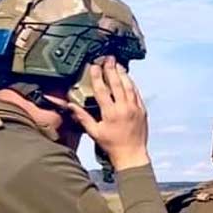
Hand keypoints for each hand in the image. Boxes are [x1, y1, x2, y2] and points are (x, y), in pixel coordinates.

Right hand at [62, 56, 150, 170]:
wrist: (132, 154)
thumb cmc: (111, 144)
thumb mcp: (94, 132)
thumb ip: (82, 117)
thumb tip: (70, 105)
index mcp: (111, 113)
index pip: (102, 90)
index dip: (97, 77)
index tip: (94, 66)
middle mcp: (124, 108)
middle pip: (117, 84)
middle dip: (111, 70)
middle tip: (107, 58)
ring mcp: (135, 108)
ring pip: (129, 87)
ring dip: (123, 74)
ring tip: (117, 64)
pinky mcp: (142, 111)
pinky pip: (137, 94)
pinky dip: (132, 85)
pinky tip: (128, 78)